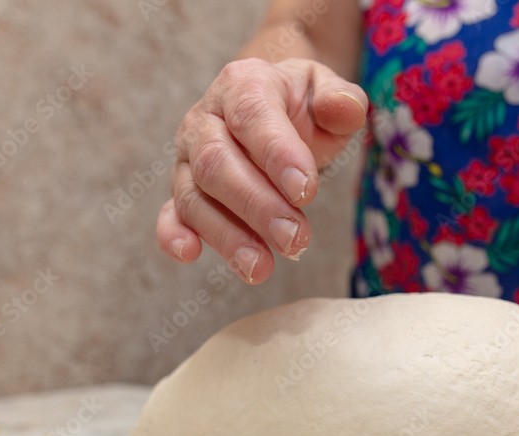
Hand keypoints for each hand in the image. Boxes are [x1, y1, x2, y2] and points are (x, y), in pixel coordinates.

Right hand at [156, 57, 367, 283]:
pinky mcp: (184, 191)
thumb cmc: (303, 107)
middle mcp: (206, 120)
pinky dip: (173, 234)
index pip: (252, 114)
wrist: (274, 110)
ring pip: (195, 196)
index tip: (305, 191)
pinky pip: (170, 213)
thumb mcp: (327, 93)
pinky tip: (189, 253)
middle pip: (217, 162)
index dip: (276, 153)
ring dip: (227, 235)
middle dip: (257, 205)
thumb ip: (341, 100)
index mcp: (243, 85)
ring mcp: (189, 158)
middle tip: (295, 239)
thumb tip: (348, 109)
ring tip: (261, 267)